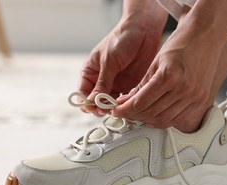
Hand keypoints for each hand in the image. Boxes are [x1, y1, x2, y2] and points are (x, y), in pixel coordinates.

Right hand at [78, 1, 167, 115]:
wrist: (143, 31)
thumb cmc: (121, 39)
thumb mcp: (109, 61)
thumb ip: (102, 82)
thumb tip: (92, 100)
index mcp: (90, 72)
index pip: (83, 93)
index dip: (86, 103)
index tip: (92, 108)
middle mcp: (102, 80)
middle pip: (97, 102)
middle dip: (100, 108)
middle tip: (105, 110)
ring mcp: (116, 84)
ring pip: (111, 104)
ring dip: (113, 108)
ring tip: (117, 109)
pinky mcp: (130, 86)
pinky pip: (125, 100)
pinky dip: (125, 105)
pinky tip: (127, 106)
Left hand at [112, 23, 223, 131]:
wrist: (206, 36)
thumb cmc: (183, 43)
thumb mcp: (156, 61)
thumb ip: (142, 84)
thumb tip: (127, 101)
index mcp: (170, 75)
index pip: (141, 102)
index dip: (125, 109)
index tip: (117, 110)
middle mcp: (184, 89)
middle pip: (152, 113)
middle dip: (134, 115)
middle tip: (124, 113)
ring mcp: (194, 97)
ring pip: (164, 119)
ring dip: (148, 119)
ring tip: (137, 115)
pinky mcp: (201, 101)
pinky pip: (178, 119)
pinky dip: (164, 120)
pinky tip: (154, 117)